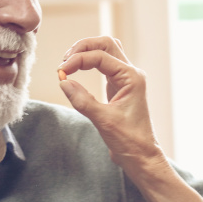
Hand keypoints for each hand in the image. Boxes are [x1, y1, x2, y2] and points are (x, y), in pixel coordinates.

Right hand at [57, 37, 165, 169]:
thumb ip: (82, 100)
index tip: (61, 72)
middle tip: (65, 61)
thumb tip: (63, 82)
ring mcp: (126, 79)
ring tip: (68, 63)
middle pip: (106, 44)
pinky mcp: (119, 87)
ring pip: (106, 52)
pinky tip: (76, 71)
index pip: (101, 56)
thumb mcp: (103, 120)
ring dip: (87, 52)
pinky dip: (89, 63)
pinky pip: (104, 66)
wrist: (141, 156)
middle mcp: (131, 74)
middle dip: (83, 47)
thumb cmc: (129, 140)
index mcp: (132, 78)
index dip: (78, 60)